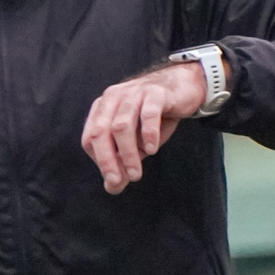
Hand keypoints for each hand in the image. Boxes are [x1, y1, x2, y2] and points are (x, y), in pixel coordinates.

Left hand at [81, 62, 208, 193]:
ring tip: (136, 173)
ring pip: (122, 125)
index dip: (100, 160)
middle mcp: (114, 98)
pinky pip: (148, 114)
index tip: (114, 179)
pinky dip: (148, 134)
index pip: (90, 138)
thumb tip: (112, 187)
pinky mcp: (156, 93)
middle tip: (117, 181)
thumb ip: (123, 161)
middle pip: (101, 131)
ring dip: (128, 153)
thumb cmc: (155, 116)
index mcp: (103, 108)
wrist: (184, 87)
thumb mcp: (137, 141)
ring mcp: (134, 93)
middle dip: (107, 160)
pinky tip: (152, 150)